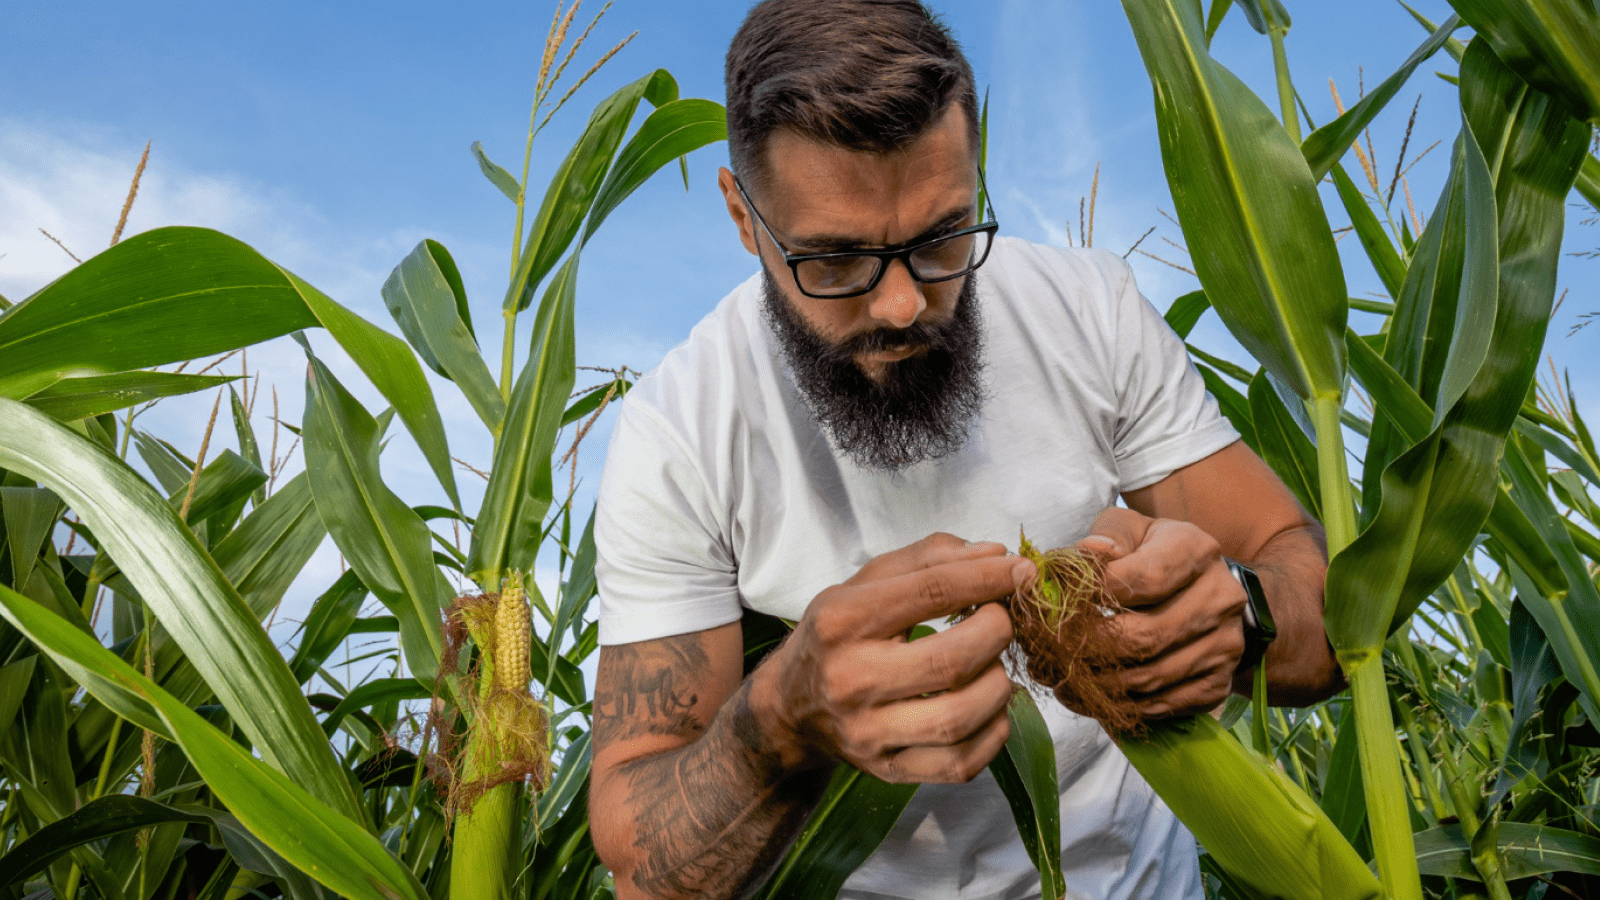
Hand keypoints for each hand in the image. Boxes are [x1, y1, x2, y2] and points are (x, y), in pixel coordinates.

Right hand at [750, 533, 1032, 783]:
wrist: (790, 707)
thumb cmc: (837, 636)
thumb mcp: (865, 584)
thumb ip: (928, 560)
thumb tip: (995, 554)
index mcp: (843, 620)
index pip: (930, 592)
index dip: (988, 578)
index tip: (1022, 572)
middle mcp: (851, 679)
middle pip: (950, 661)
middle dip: (996, 633)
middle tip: (1001, 621)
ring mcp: (867, 732)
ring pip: (958, 718)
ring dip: (998, 686)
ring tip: (993, 666)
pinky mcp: (886, 770)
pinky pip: (959, 764)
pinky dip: (993, 735)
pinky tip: (989, 709)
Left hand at [1069, 507, 1246, 719]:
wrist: (1200, 588)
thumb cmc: (1151, 552)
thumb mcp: (1129, 529)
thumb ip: (1106, 537)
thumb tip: (1087, 554)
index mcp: (1197, 551)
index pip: (1144, 579)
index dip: (1095, 594)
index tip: (1056, 601)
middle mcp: (1220, 599)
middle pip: (1144, 636)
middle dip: (1086, 649)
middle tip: (1046, 652)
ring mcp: (1225, 645)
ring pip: (1150, 678)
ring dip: (1096, 686)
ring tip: (1058, 678)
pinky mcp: (1219, 684)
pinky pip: (1163, 706)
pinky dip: (1121, 707)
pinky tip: (1089, 697)